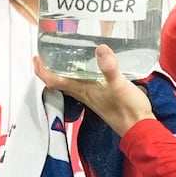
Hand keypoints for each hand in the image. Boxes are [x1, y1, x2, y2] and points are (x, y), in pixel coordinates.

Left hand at [33, 45, 155, 135]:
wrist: (140, 128)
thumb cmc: (128, 110)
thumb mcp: (120, 85)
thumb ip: (109, 68)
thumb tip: (100, 48)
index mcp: (83, 90)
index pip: (54, 81)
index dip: (42, 70)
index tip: (36, 57)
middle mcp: (84, 94)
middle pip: (60, 81)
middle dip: (51, 68)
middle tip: (50, 52)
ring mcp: (93, 96)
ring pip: (72, 82)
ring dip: (66, 71)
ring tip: (68, 55)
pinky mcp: (102, 97)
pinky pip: (86, 83)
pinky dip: (83, 73)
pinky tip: (91, 66)